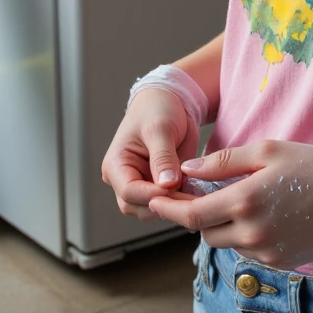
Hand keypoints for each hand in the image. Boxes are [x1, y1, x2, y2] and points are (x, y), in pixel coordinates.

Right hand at [101, 88, 200, 222]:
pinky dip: (181, 202)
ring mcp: (142, 186)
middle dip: (163, 204)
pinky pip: (168, 203)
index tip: (176, 188)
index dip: (153, 195)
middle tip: (189, 195)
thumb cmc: (158, 109)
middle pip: (138, 207)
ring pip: (153, 210)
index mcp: (116, 165)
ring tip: (193, 193)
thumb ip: (163, 157)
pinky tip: (196, 194)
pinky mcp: (159, 187)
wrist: (170, 102)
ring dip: (173, 206)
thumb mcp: (160, 128)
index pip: (129, 192)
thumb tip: (167, 184)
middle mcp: (125, 180)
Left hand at [147, 140, 312, 267]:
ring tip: (241, 203)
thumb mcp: (267, 151)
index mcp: (244, 201)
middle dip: (197, 216)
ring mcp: (265, 252)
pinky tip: (263, 217)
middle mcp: (251, 232)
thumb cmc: (311, 166)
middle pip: (204, 233)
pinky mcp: (278, 262)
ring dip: (223, 226)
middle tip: (202, 196)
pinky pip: (248, 252)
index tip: (153, 201)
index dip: (168, 209)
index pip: (191, 215)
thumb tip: (188, 170)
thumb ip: (223, 162)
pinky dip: (244, 236)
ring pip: (226, 243)